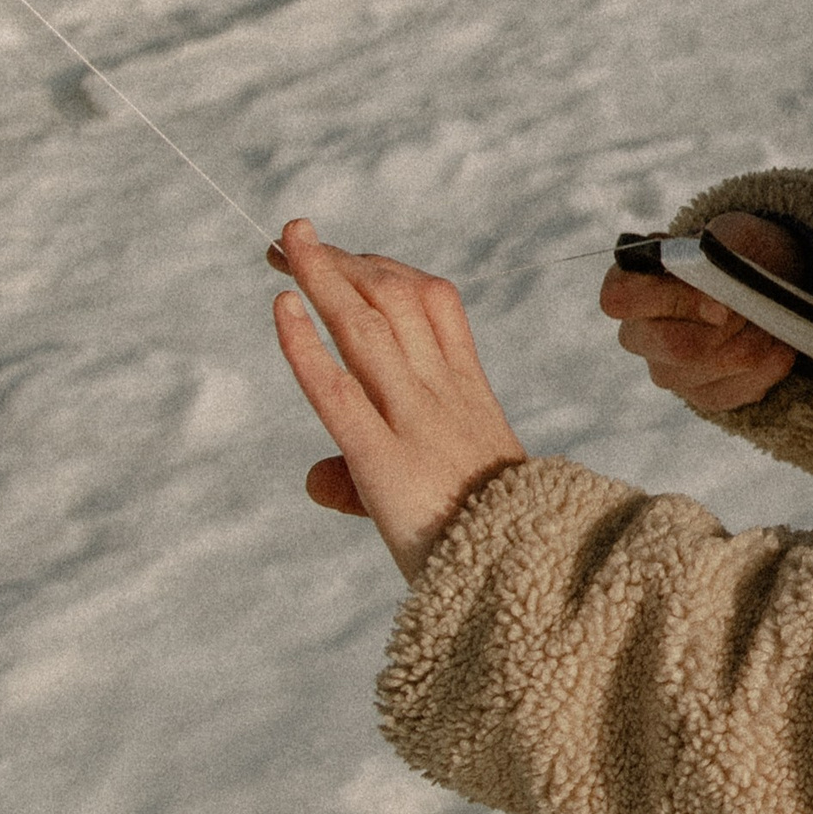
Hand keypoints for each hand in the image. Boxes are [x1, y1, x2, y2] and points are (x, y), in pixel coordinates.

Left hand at [270, 219, 527, 581]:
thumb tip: (316, 479)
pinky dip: (304, 344)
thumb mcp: (453, 489)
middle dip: (341, 262)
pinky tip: (280, 306)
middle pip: (394, 300)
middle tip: (292, 241)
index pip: (433, 303)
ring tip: (284, 244)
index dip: (384, 269)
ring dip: (321, 276)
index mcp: (470, 393)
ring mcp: (415, 424)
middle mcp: (444, 395)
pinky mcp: (383, 462)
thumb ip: (378, 474)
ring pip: (366, 327)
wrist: (532, 572)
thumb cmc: (494, 537)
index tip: (345, 257)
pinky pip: (338, 391)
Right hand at [599, 211, 802, 411]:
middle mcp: (637, 336)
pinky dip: (772, 362)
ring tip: (767, 316)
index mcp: (628, 287)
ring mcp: (667, 373)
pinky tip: (777, 344)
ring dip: (756, 338)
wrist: (761, 283)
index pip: (621, 299)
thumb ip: (714, 253)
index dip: (674, 298)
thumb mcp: (726, 236)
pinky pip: (744, 388)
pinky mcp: (703, 398)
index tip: (718, 297)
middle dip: (729, 324)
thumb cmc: (734, 253)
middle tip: (750, 306)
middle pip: (676, 346)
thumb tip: (714, 282)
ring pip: (719, 364)